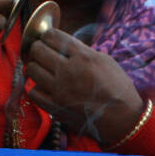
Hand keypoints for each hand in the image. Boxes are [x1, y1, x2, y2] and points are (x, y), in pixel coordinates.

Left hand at [26, 28, 142, 144]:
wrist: (122, 119)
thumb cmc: (118, 89)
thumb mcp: (105, 61)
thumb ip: (82, 51)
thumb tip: (62, 45)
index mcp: (83, 57)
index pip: (52, 36)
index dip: (47, 36)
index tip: (48, 39)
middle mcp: (68, 71)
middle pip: (37, 50)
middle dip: (38, 48)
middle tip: (42, 53)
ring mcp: (60, 90)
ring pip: (31, 69)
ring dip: (35, 67)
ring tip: (43, 70)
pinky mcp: (55, 107)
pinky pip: (33, 92)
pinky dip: (36, 88)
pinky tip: (44, 87)